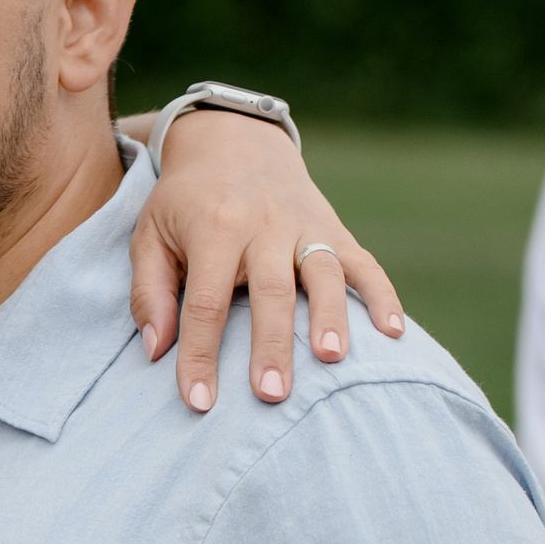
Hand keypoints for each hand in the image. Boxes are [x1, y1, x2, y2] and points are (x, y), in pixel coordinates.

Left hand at [126, 105, 404, 411]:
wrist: (232, 141)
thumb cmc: (184, 201)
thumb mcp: (149, 236)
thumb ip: (149, 292)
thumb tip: (156, 350)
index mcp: (214, 228)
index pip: (206, 302)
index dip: (201, 354)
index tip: (199, 402)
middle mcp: (265, 225)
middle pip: (271, 292)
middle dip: (272, 345)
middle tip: (271, 395)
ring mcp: (305, 225)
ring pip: (324, 273)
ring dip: (331, 316)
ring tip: (333, 359)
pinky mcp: (335, 228)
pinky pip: (364, 263)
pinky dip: (382, 295)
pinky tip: (394, 332)